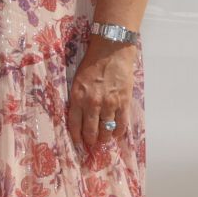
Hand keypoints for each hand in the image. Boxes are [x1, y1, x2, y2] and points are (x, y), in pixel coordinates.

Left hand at [67, 37, 136, 159]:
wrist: (111, 51)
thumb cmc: (92, 62)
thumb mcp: (77, 79)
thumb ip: (78, 97)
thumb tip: (78, 113)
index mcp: (77, 96)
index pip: (74, 123)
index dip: (76, 136)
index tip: (78, 143)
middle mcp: (92, 103)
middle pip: (90, 130)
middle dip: (90, 140)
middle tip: (91, 145)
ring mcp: (109, 104)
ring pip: (106, 130)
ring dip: (104, 138)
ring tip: (103, 141)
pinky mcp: (123, 103)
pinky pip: (121, 124)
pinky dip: (118, 133)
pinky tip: (116, 135)